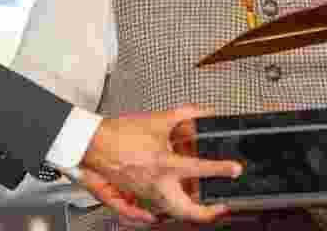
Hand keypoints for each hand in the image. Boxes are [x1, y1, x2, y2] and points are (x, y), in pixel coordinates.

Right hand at [78, 105, 242, 224]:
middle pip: (187, 211)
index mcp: (164, 164)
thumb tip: (204, 112)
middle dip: (208, 213)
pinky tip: (167, 212)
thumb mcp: (158, 120)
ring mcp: (145, 195)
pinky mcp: (134, 198)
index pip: (200, 169)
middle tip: (221, 207)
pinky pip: (151, 213)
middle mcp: (156, 184)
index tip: (235, 170)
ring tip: (201, 202)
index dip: (222, 169)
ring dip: (188, 211)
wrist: (92, 144)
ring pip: (171, 213)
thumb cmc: (120, 133)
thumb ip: (185, 115)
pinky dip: (162, 214)